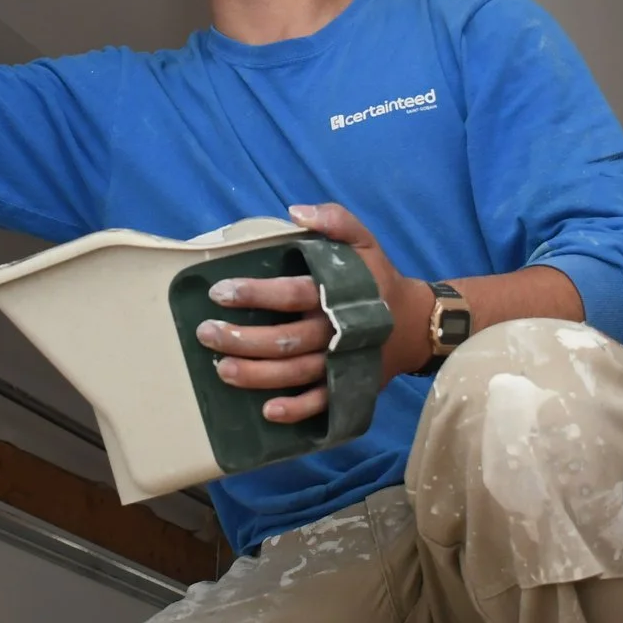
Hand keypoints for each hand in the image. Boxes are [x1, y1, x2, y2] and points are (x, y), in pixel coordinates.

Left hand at [195, 203, 435, 423]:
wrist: (416, 324)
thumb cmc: (378, 278)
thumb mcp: (363, 240)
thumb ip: (335, 220)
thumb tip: (295, 210)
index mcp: (338, 293)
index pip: (291, 294)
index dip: (255, 293)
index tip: (219, 292)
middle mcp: (337, 332)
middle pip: (286, 340)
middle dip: (242, 338)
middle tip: (206, 333)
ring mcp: (343, 364)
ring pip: (296, 374)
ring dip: (256, 374)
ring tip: (221, 369)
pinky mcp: (349, 387)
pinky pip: (322, 405)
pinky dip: (296, 411)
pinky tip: (267, 411)